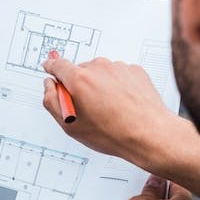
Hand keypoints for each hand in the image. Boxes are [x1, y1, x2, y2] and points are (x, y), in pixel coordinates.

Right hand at [42, 56, 199, 199]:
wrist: (150, 134)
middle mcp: (98, 67)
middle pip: (79, 71)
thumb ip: (51, 101)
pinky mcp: (134, 71)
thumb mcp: (70, 126)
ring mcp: (118, 67)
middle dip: (79, 85)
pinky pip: (118, 75)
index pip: (57, 65)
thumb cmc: (112, 133)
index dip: (51, 68)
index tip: (50, 69)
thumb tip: (49, 86)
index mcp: (79, 79)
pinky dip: (117, 86)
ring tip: (108, 109)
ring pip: (100, 73)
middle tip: (86, 107)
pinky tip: (122, 104)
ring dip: (99, 86)